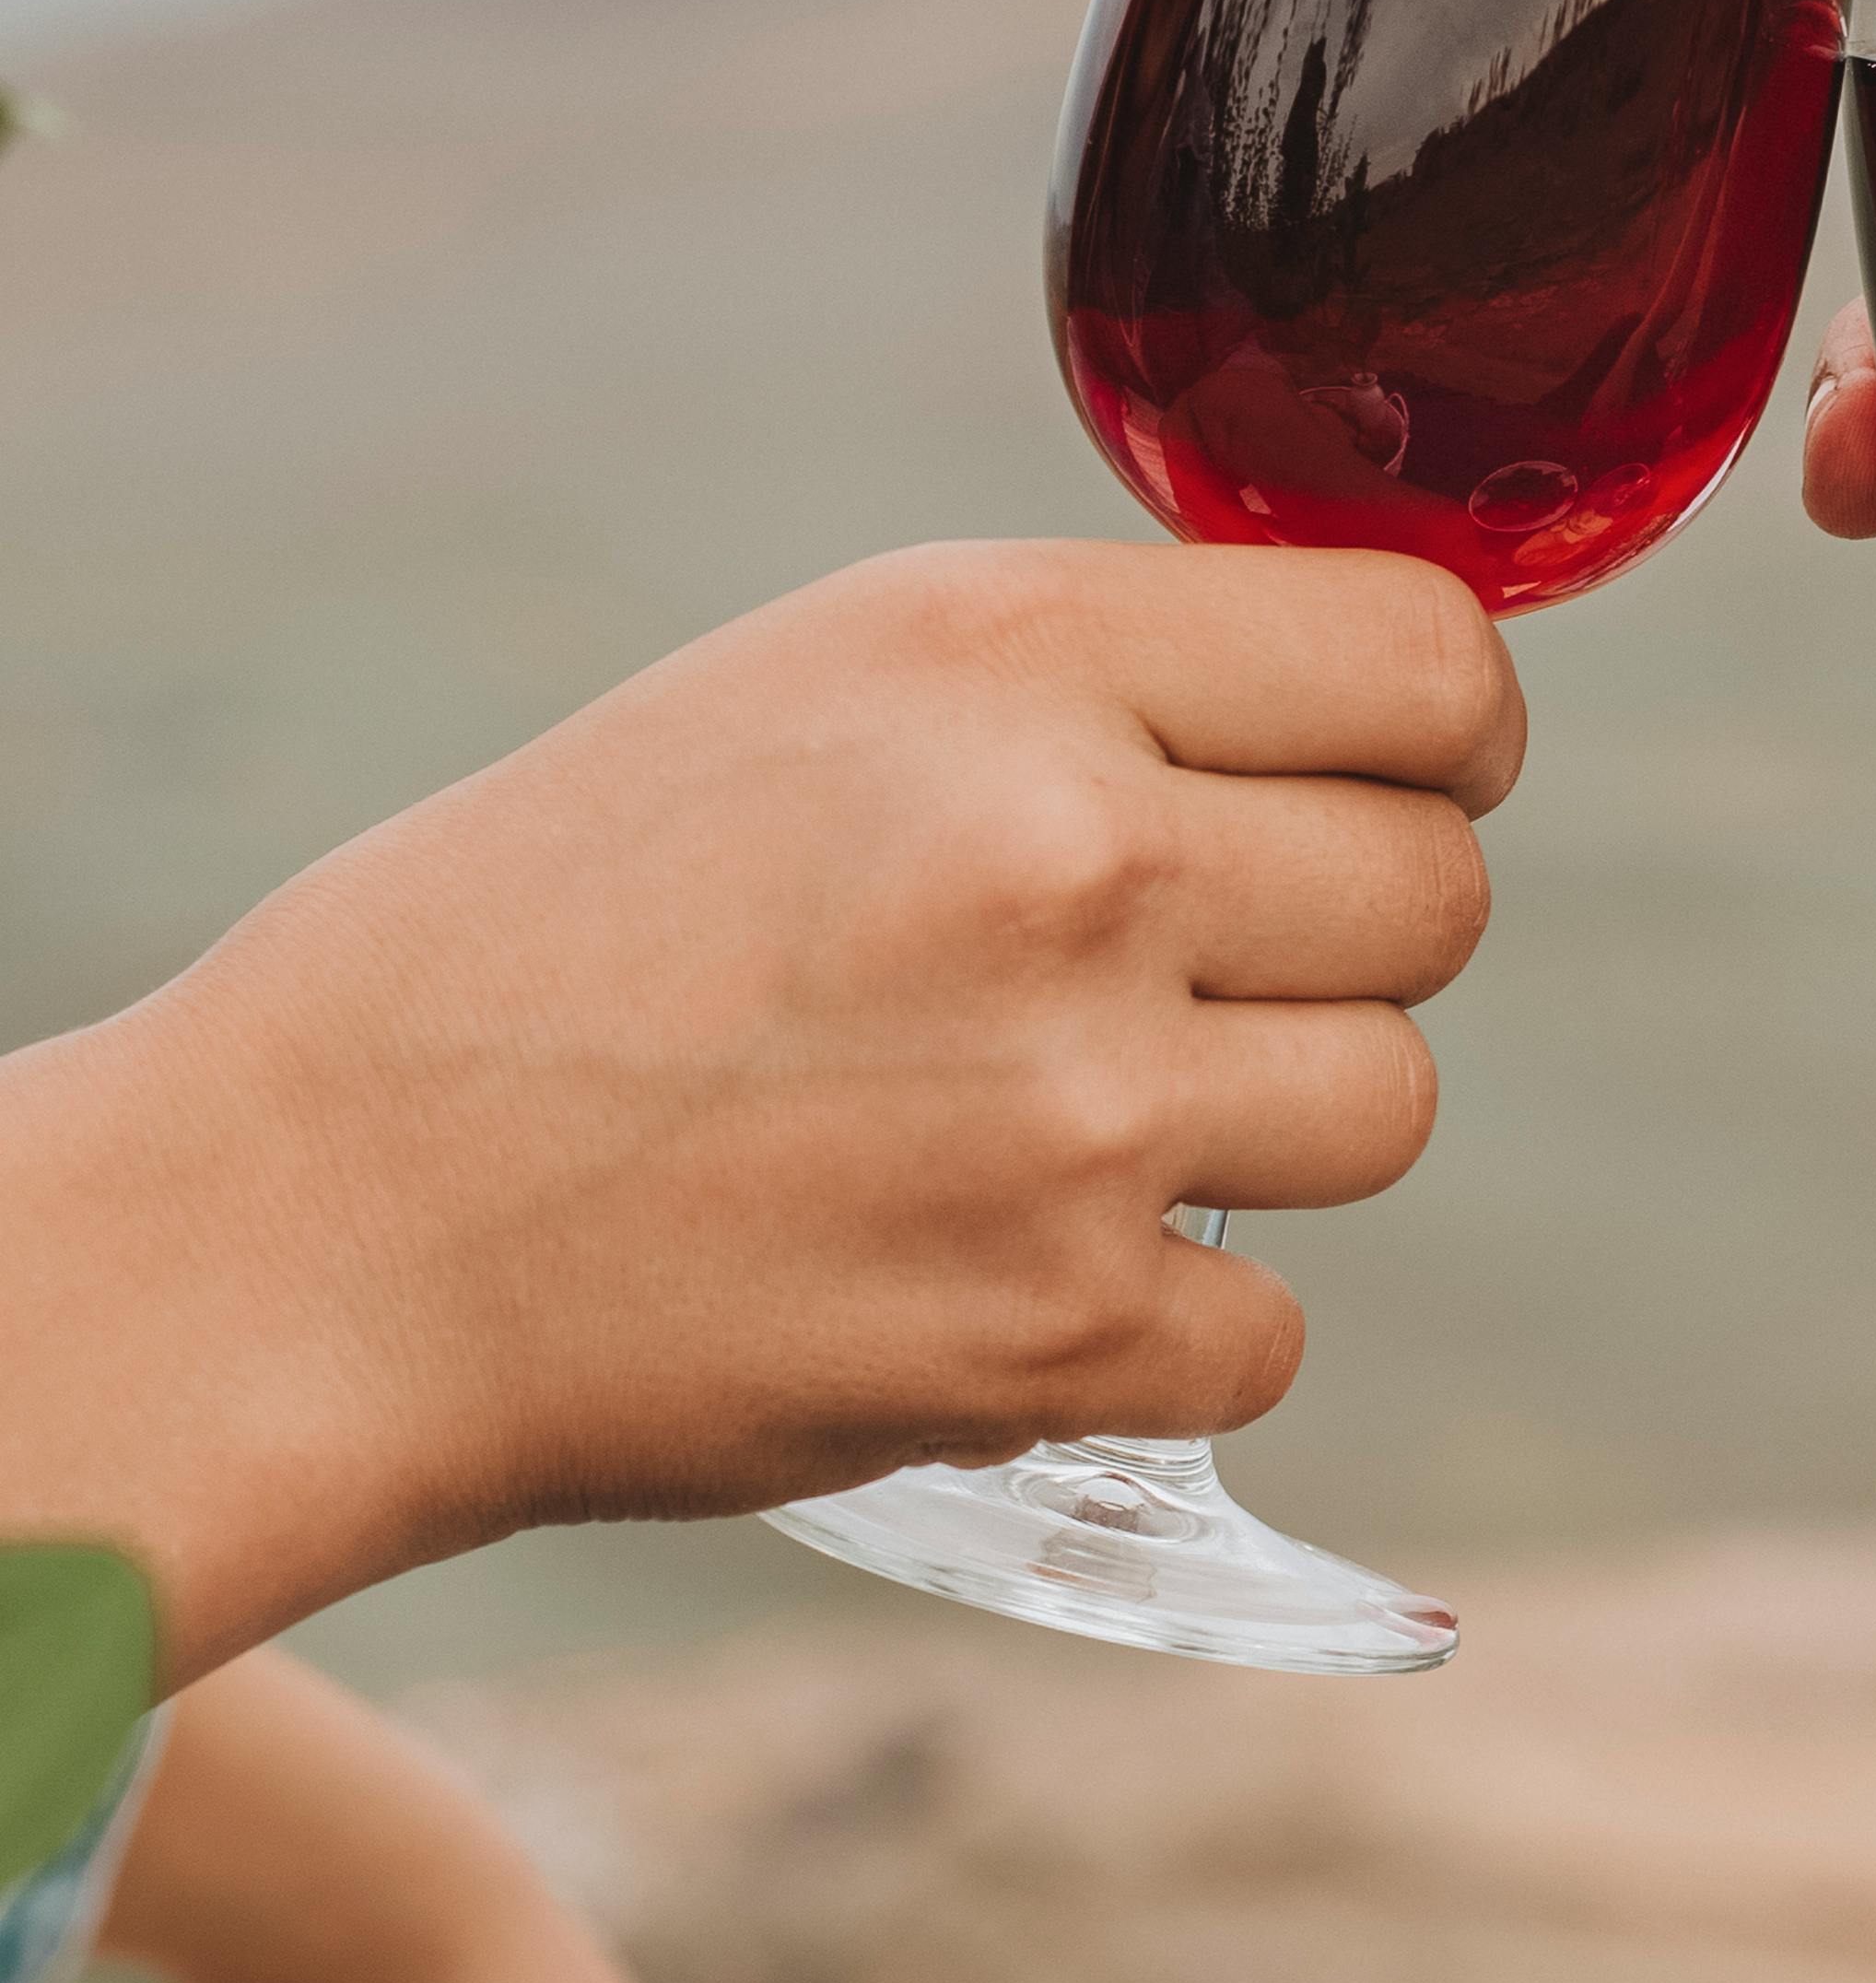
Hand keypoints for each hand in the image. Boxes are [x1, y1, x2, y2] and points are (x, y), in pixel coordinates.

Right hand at [0, 540, 1521, 1673]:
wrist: (327, 1217)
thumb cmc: (562, 935)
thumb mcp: (820, 693)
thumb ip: (1103, 688)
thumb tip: (1399, 723)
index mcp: (1004, 651)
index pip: (1432, 659)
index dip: (1441, 735)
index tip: (1389, 779)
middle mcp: (1070, 853)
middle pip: (1439, 892)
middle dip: (1337, 939)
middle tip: (1164, 975)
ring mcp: (1080, 1106)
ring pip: (1387, 1104)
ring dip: (1261, 1127)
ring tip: (1047, 1116)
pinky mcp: (1061, 1331)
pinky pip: (1271, 1329)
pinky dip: (1157, 1326)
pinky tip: (983, 1267)